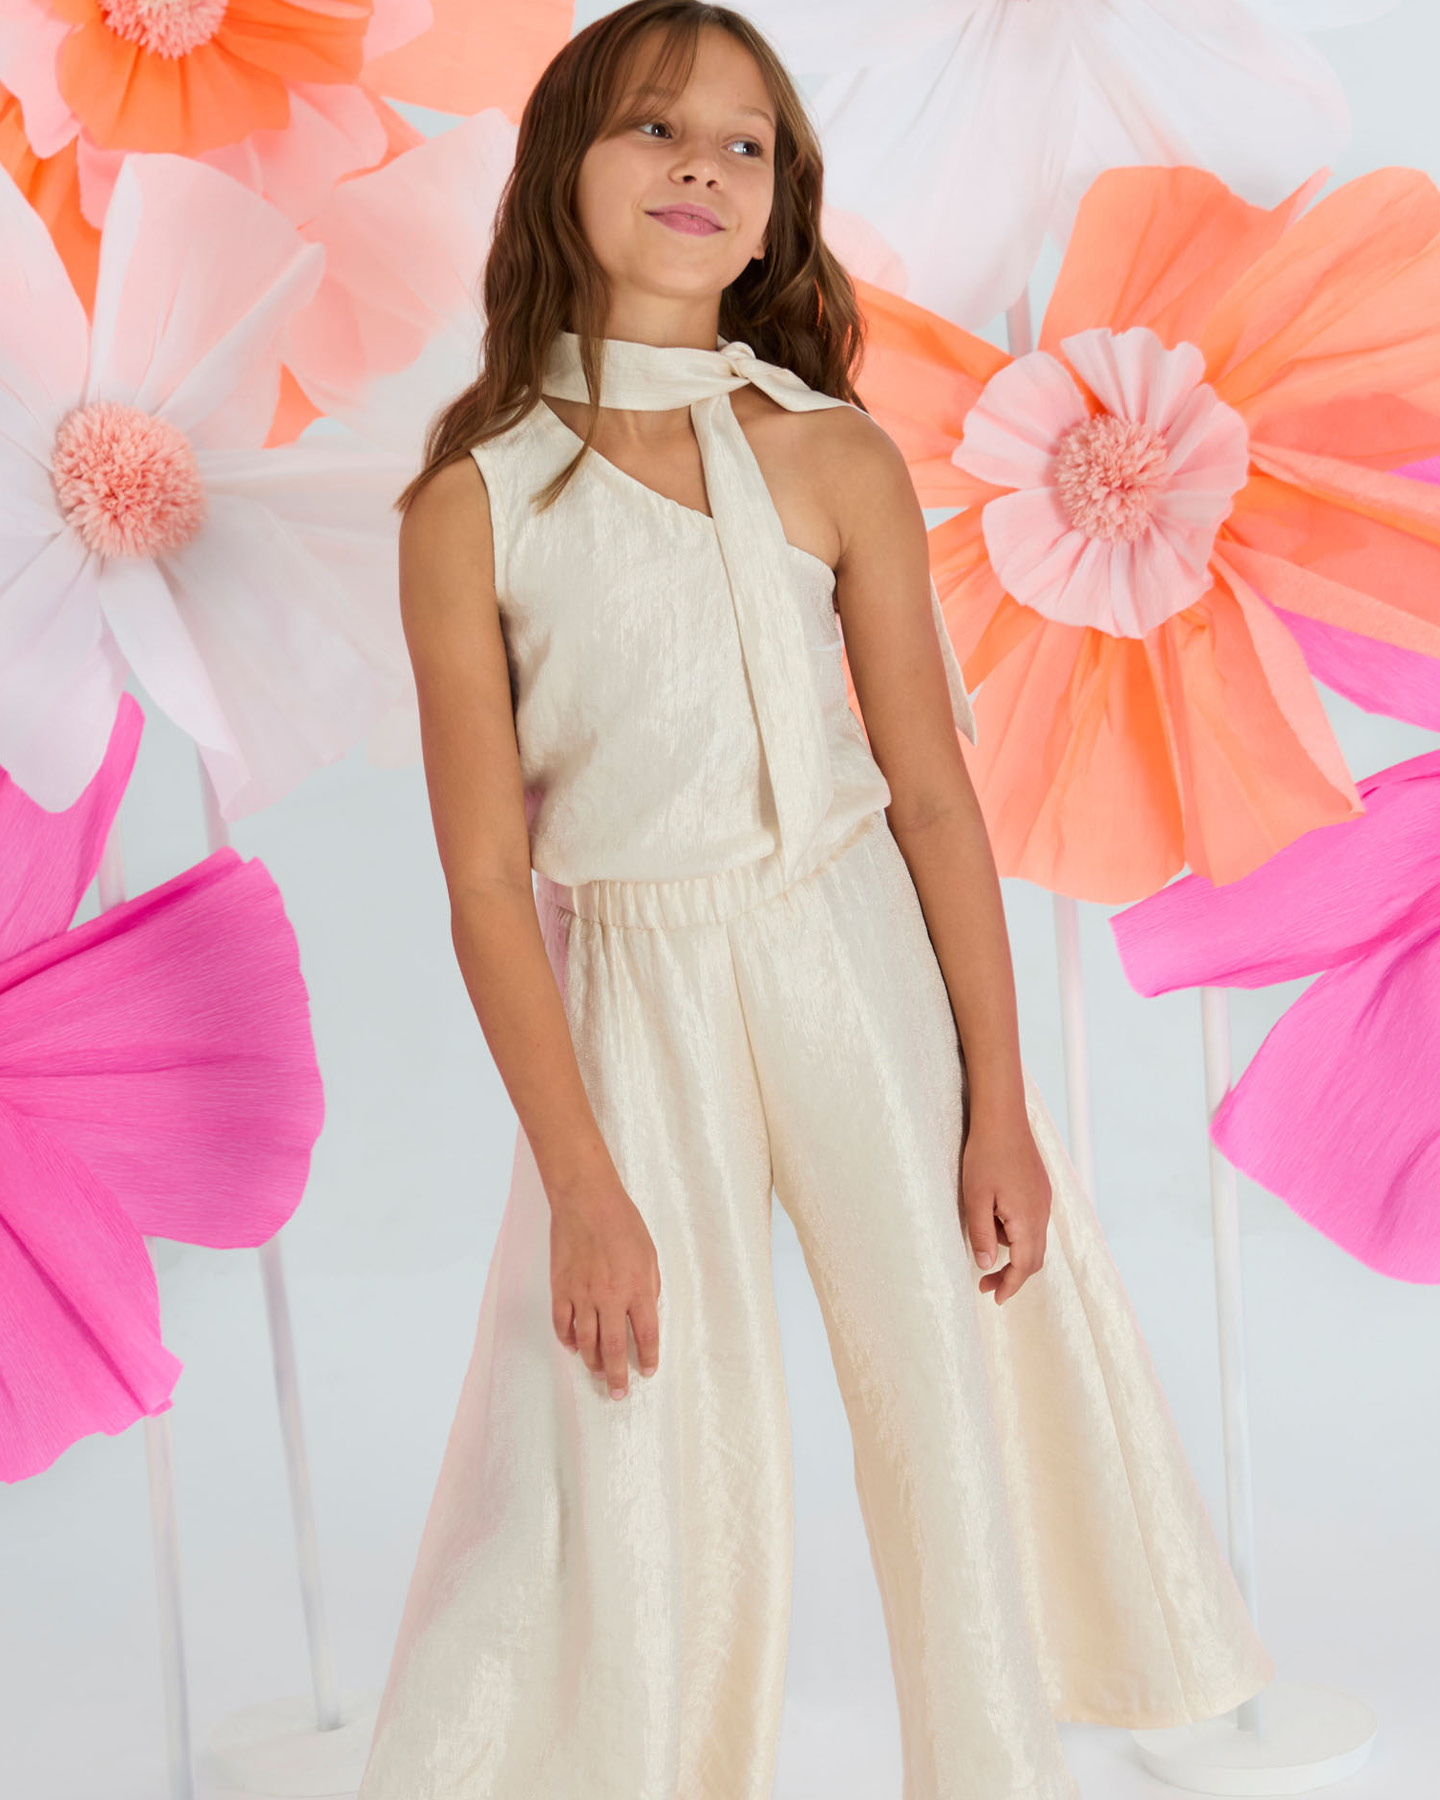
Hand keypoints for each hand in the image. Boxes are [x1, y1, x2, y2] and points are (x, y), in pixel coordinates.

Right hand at [548, 1173, 660, 1399]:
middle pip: (615, 1348)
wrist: (586, 1201)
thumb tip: (645, 1313)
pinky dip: (567, 1340)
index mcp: (638, 1288)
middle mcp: (610, 1297)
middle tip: (618, 1394)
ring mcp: (582, 1295)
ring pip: (586, 1342)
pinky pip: (562, 1324)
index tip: (648, 1372)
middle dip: (618, 1375)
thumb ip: (648, 1287)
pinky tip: (574, 1348)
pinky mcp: (560, 1289)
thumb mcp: (649, 1254)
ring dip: (593, 1362)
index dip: (649, 1358)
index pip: (646, 1335)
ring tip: (598, 1373)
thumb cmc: (623, 1223)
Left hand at [960, 1111, 1050, 1305]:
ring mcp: (1044, 1199)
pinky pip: (1032, 1221)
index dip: (1010, 1286)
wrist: (1002, 1118)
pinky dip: (1016, 1231)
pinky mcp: (1040, 1188)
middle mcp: (1042, 1213)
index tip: (994, 1298)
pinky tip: (996, 1216)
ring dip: (1012, 1250)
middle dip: (1012, 1276)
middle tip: (986, 1284)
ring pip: (1033, 1239)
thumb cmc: (985, 1156)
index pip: (1024, 1266)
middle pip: (1034, 1258)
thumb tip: (986, 1266)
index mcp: (1028, 1219)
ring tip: (984, 1235)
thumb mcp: (976, 1198)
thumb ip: (983, 1234)